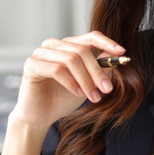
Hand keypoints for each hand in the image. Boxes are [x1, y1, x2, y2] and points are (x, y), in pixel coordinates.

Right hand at [11, 31, 125, 129]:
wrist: (40, 117)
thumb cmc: (62, 99)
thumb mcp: (87, 83)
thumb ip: (98, 67)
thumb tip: (115, 56)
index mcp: (67, 46)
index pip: (90, 37)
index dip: (107, 42)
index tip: (121, 53)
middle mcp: (53, 45)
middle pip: (82, 50)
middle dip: (97, 71)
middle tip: (107, 89)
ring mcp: (41, 54)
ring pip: (70, 59)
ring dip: (86, 80)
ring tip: (93, 96)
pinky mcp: (32, 65)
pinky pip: (56, 70)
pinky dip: (71, 83)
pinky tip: (77, 93)